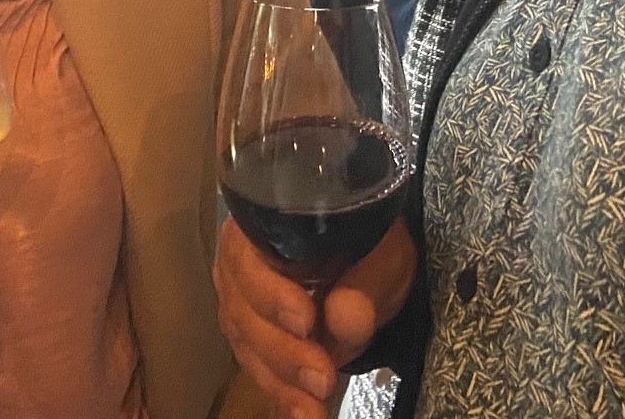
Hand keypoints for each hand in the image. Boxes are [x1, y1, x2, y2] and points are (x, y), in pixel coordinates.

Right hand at [214, 219, 415, 418]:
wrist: (372, 268)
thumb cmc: (373, 246)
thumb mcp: (383, 256)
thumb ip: (365, 284)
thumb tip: (346, 320)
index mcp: (265, 225)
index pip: (247, 256)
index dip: (269, 292)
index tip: (305, 320)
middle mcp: (242, 261)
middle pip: (242, 310)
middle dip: (282, 351)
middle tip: (321, 377)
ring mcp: (243, 303)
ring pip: (247, 346)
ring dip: (280, 382)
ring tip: (313, 407)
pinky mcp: (255, 340)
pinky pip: (259, 368)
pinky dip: (281, 395)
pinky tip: (301, 413)